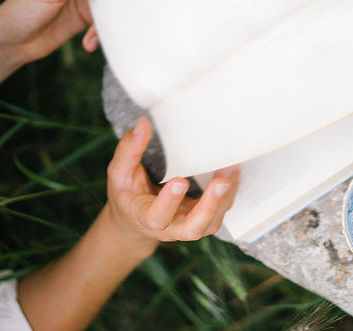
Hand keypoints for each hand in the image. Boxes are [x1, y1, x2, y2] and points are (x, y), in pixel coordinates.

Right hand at [105, 117, 239, 244]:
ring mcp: (190, 224)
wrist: (138, 217)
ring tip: (231, 170)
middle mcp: (171, 226)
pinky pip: (220, 211)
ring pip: (212, 221)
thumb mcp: (119, 172)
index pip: (157, 217)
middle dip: (209, 206)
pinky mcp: (204, 218)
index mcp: (145, 217)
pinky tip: (233, 171)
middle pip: (193, 228)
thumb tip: (143, 124)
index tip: (179, 181)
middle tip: (221, 183)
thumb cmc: (128, 191)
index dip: (169, 202)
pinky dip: (229, 193)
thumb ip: (129, 150)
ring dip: (224, 198)